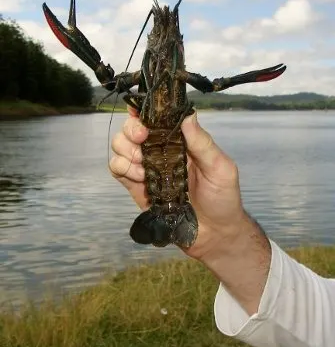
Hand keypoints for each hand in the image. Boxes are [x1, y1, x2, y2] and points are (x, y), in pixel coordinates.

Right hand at [110, 107, 270, 314]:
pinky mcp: (137, 187)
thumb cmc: (223, 198)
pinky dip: (122, 168)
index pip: (156, 118)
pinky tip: (139, 177)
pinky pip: (117, 169)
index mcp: (179, 140)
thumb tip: (187, 114)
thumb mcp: (220, 167)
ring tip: (143, 165)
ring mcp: (146, 168)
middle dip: (131, 130)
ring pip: (120, 147)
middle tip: (142, 138)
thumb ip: (202, 142)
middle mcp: (160, 150)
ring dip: (126, 151)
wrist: (214, 235)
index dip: (143, 110)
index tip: (140, 110)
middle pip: (131, 129)